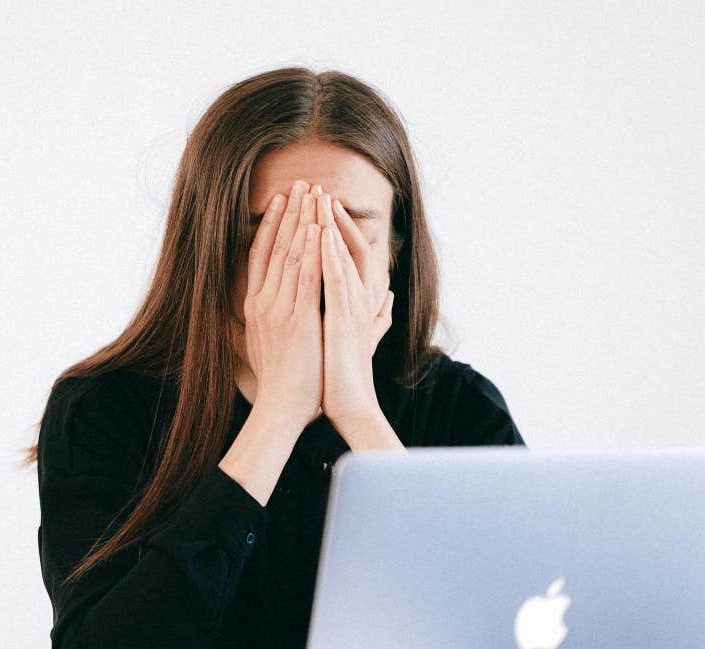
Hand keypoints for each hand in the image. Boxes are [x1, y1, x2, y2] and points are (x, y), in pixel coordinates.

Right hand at [242, 180, 324, 429]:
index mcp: (255, 306)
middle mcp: (263, 302)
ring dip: (303, 221)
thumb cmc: (278, 382)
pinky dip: (312, 251)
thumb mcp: (260, 348)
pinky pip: (306, 277)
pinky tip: (319, 228)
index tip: (283, 200)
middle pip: (275, 247)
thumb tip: (242, 317)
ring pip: (291, 255)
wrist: (281, 409)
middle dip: (290, 212)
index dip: (272, 225)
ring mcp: (279, 309)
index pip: (262, 256)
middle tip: (302, 183)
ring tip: (313, 192)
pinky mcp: (298, 320)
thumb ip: (254, 327)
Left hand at [316, 192, 393, 430]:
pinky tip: (317, 232)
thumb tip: (390, 299)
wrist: (350, 405)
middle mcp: (360, 298)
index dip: (336, 228)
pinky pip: (335, 277)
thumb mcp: (361, 338)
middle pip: (346, 245)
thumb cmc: (348, 376)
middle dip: (329, 216)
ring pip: (341, 255)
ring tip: (316, 196)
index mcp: (359, 301)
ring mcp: (353, 307)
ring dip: (329, 224)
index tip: (319, 206)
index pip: (349, 254)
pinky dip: (328, 253)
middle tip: (315, 187)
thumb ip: (377, 316)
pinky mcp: (343, 318)